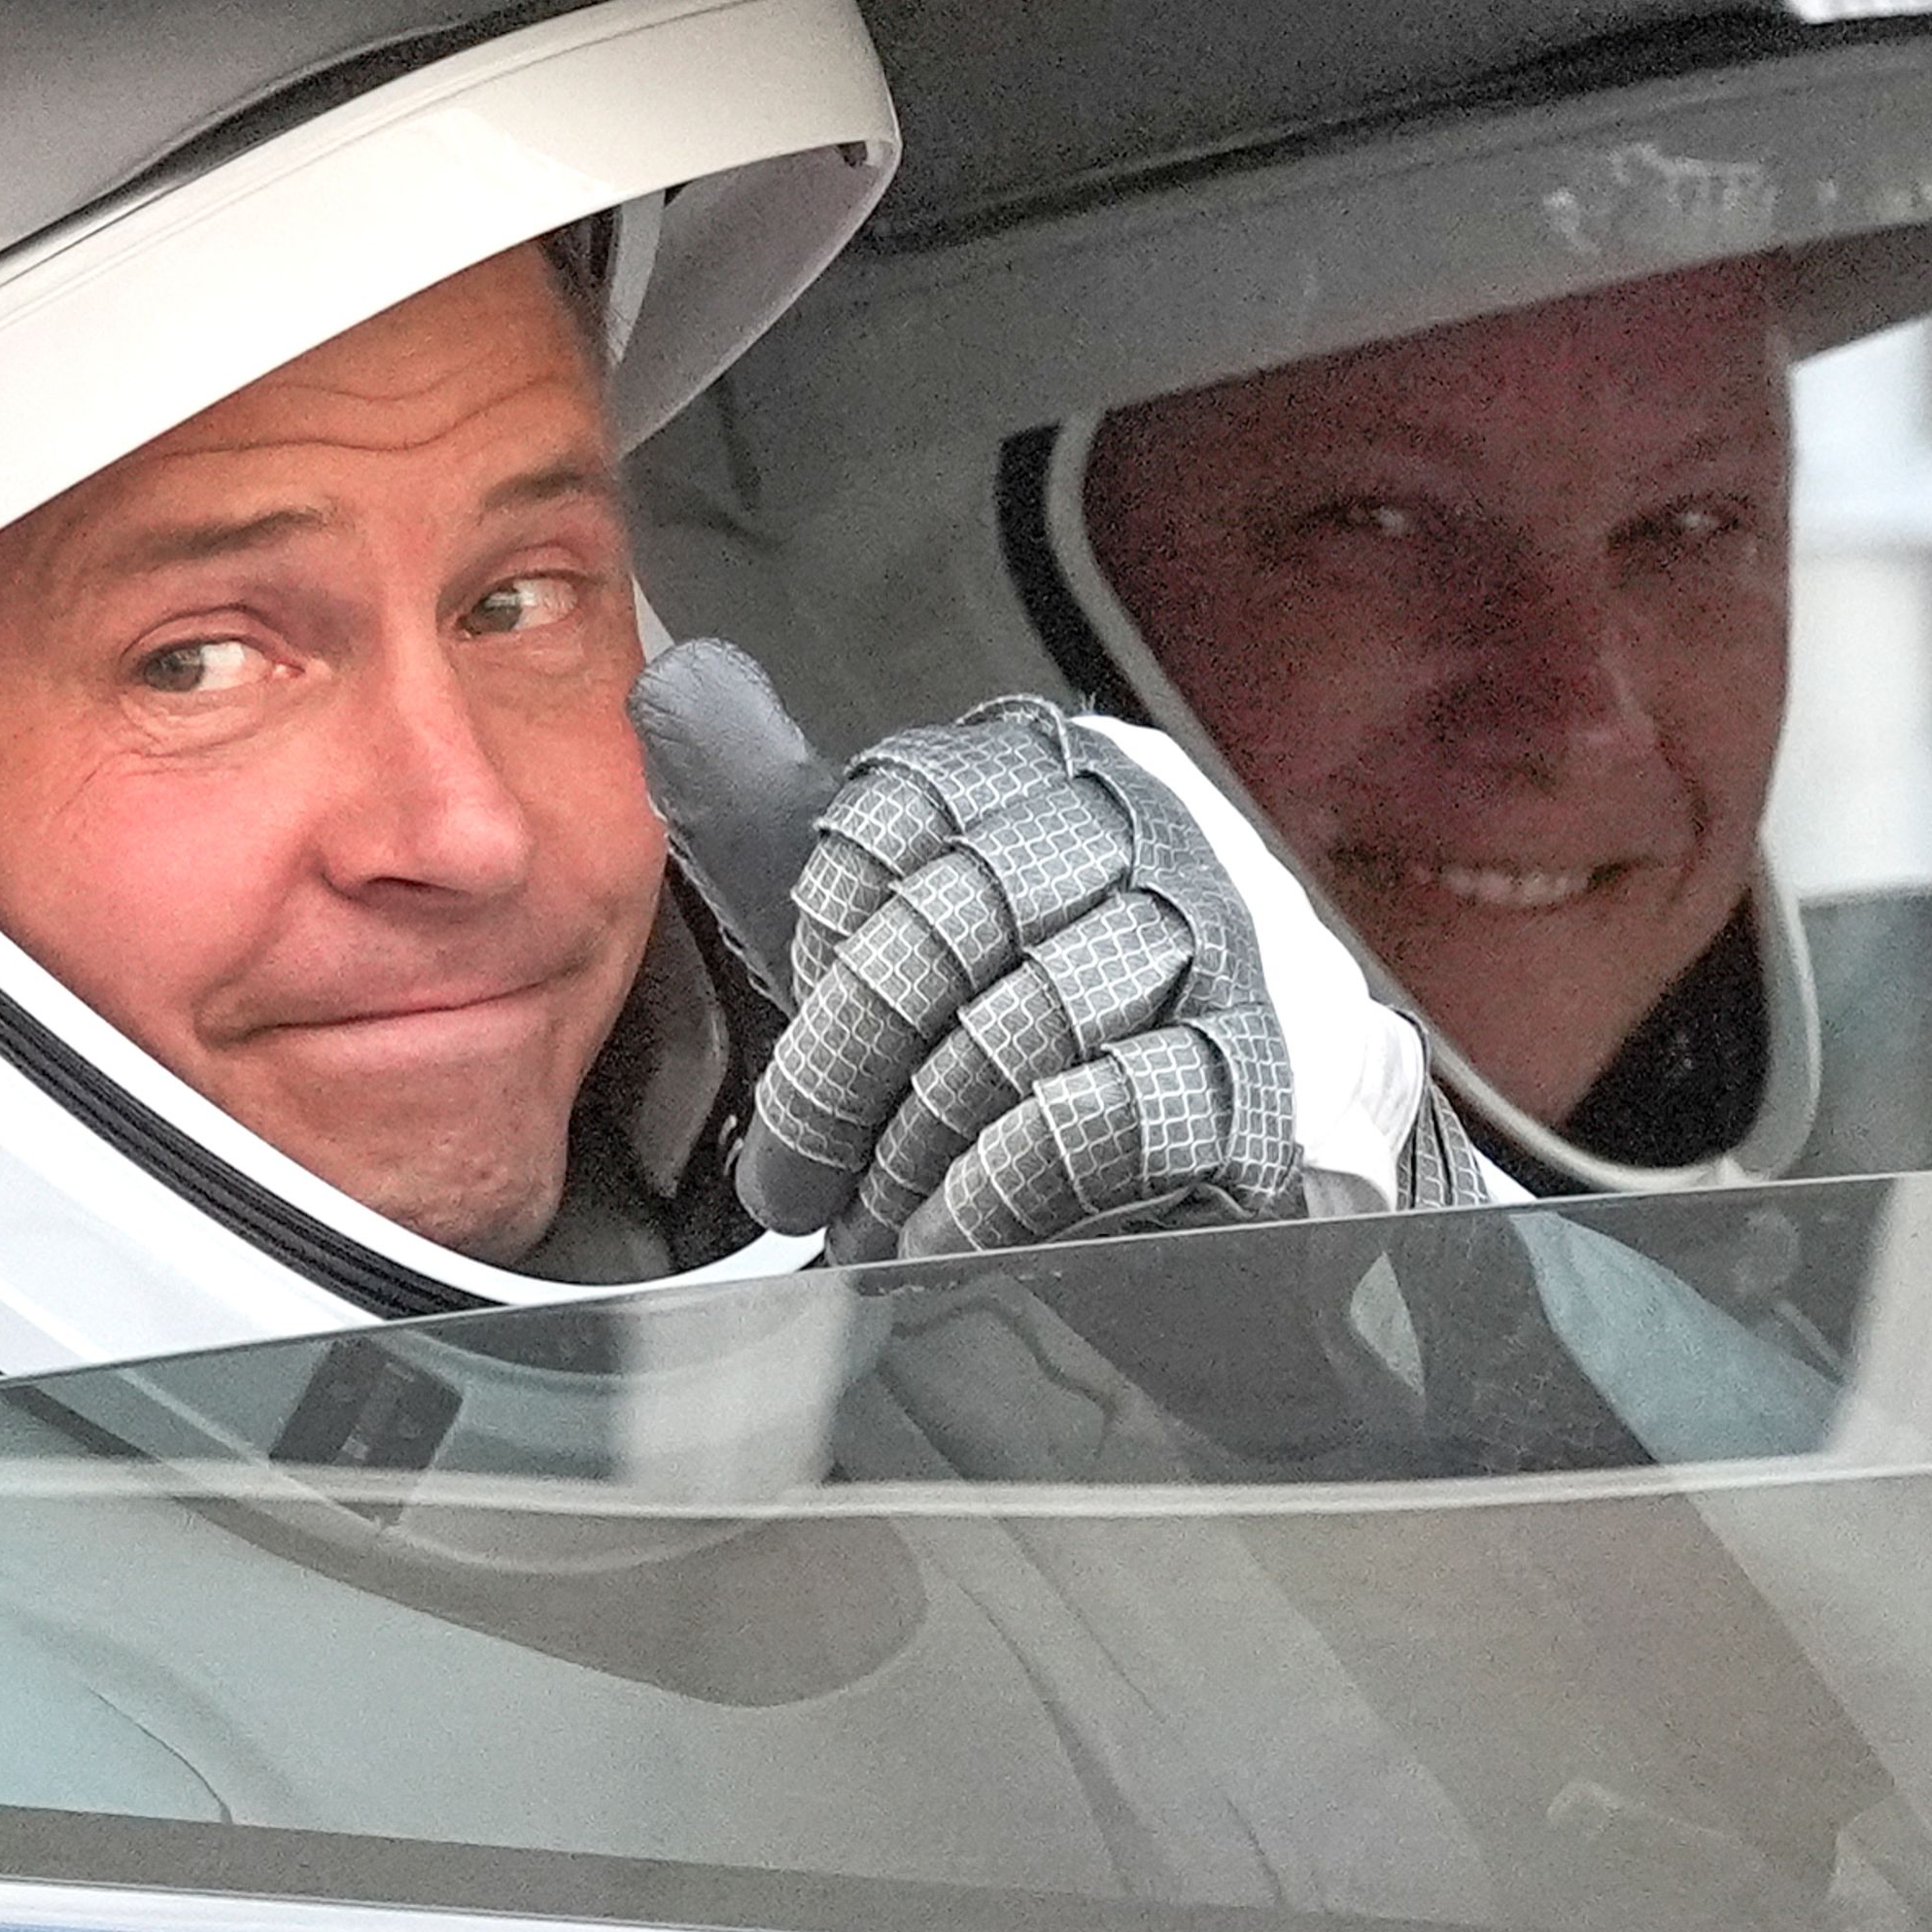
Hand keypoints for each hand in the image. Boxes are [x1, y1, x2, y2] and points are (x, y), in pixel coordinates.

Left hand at [737, 695, 1304, 1263]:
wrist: (1254, 1152)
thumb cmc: (1045, 1024)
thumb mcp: (901, 908)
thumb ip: (785, 814)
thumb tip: (672, 694)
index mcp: (1047, 770)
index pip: (898, 808)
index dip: (825, 927)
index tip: (795, 1014)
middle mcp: (1143, 831)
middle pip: (950, 920)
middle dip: (847, 1067)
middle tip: (798, 1176)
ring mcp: (1215, 945)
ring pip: (1019, 1023)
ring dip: (918, 1146)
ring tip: (872, 1223)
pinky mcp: (1258, 1071)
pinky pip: (1100, 1118)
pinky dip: (1000, 1191)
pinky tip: (950, 1237)